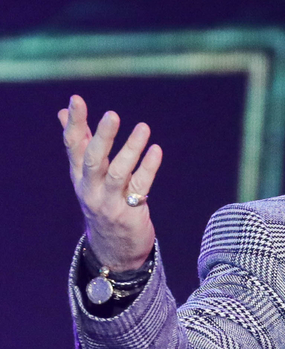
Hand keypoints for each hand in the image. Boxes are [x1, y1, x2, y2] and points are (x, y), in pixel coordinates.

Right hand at [58, 95, 161, 271]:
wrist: (114, 249)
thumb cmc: (101, 201)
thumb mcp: (86, 175)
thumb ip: (80, 143)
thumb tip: (62, 112)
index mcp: (79, 176)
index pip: (73, 146)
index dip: (74, 123)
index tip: (76, 100)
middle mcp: (90, 189)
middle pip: (93, 160)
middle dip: (102, 137)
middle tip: (112, 115)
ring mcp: (109, 202)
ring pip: (117, 173)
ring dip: (131, 149)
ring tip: (143, 127)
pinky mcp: (130, 213)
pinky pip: (140, 187)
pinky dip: (148, 167)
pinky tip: (156, 150)